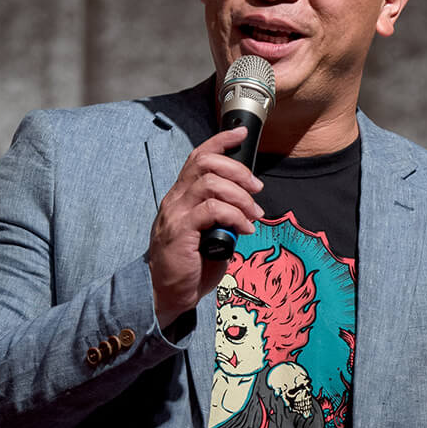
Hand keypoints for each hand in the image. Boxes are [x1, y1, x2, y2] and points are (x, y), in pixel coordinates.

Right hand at [147, 128, 263, 328]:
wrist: (169, 293)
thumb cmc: (192, 264)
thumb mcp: (209, 231)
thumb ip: (221, 212)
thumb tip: (248, 202)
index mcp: (181, 196)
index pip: (197, 157)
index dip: (219, 141)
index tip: (240, 134)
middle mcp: (175, 200)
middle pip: (206, 164)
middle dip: (238, 171)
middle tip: (257, 190)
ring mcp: (176, 214)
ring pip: (211, 184)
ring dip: (240, 196)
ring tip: (253, 214)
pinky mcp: (181, 231)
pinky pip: (212, 210)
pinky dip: (235, 215)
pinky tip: (244, 229)